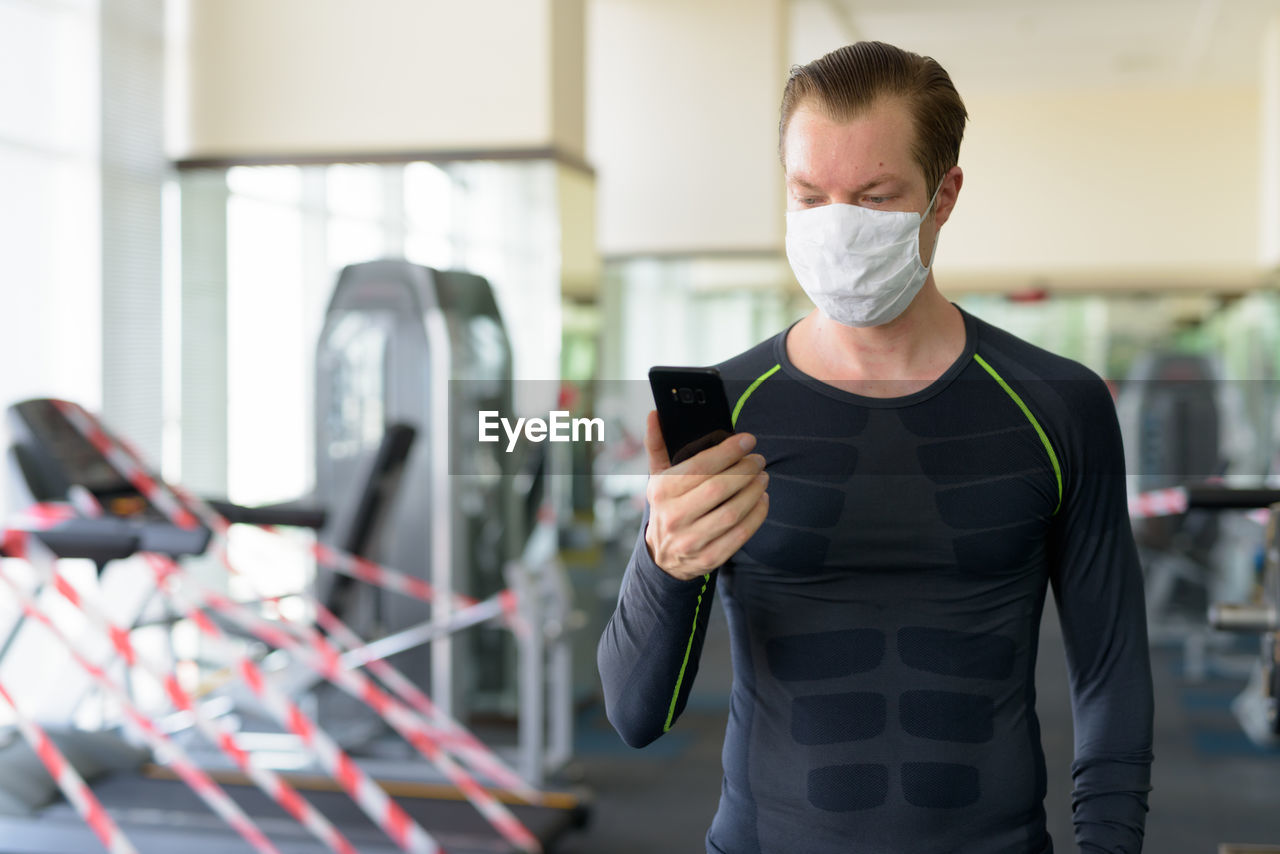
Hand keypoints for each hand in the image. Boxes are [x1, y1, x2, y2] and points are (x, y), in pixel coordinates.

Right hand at [642, 410, 768, 580]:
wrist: (662, 557)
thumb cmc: (667, 506)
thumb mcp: (657, 477)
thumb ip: (657, 445)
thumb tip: (655, 415)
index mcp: (661, 491)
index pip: (700, 467)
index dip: (728, 451)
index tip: (748, 440)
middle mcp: (673, 517)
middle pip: (719, 488)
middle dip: (745, 470)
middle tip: (758, 459)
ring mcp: (691, 540)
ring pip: (733, 512)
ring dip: (754, 491)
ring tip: (762, 476)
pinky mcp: (709, 558)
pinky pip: (741, 534)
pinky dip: (757, 514)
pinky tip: (762, 498)